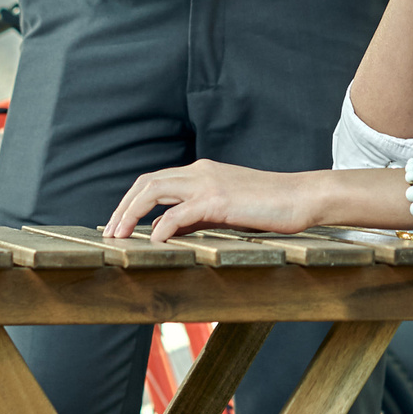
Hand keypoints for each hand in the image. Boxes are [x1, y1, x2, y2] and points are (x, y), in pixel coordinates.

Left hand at [106, 160, 320, 241]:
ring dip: (131, 213)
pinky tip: (154, 241)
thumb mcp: (225, 211)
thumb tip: (164, 230)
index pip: (155, 182)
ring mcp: (208, 183)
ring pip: (155, 190)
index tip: (117, 225)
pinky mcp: (219, 199)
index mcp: (201, 172)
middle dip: (123, 207)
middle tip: (109, 233)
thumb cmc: (270, 207)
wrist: (303, 197)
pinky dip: (161, 226)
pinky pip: (179, 212)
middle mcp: (200, 171)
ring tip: (119, 237)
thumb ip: (194, 216)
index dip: (131, 202)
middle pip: (146, 182)